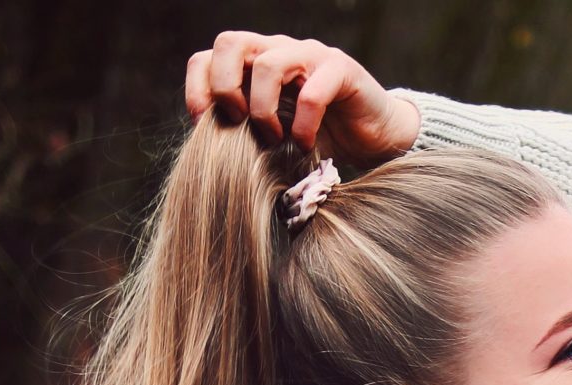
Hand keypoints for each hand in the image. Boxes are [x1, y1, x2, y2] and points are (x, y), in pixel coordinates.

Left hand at [184, 31, 421, 167]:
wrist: (374, 139)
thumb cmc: (321, 139)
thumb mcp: (274, 140)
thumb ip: (246, 136)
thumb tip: (210, 155)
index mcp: (256, 64)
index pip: (209, 56)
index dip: (198, 88)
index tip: (203, 125)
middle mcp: (279, 51)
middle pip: (230, 42)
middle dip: (225, 87)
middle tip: (237, 123)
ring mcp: (310, 56)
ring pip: (267, 63)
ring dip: (263, 109)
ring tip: (275, 139)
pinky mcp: (341, 69)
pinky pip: (312, 92)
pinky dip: (303, 125)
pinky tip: (304, 146)